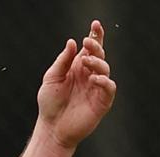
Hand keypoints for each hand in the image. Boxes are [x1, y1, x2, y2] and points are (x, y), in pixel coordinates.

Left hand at [37, 20, 116, 147]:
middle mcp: (89, 76)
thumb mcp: (51, 78)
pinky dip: (103, 81)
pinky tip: (93, 79)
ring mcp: (97, 88)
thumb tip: (72, 42)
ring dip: (97, 62)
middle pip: (99, 55)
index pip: (91, 49)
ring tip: (86, 62)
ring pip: (105, 69)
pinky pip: (109, 87)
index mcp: (78, 68)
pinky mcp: (102, 102)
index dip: (96, 36)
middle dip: (96, 46)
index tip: (95, 24)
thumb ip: (62, 61)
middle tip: (87, 43)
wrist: (51, 128)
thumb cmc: (50, 104)